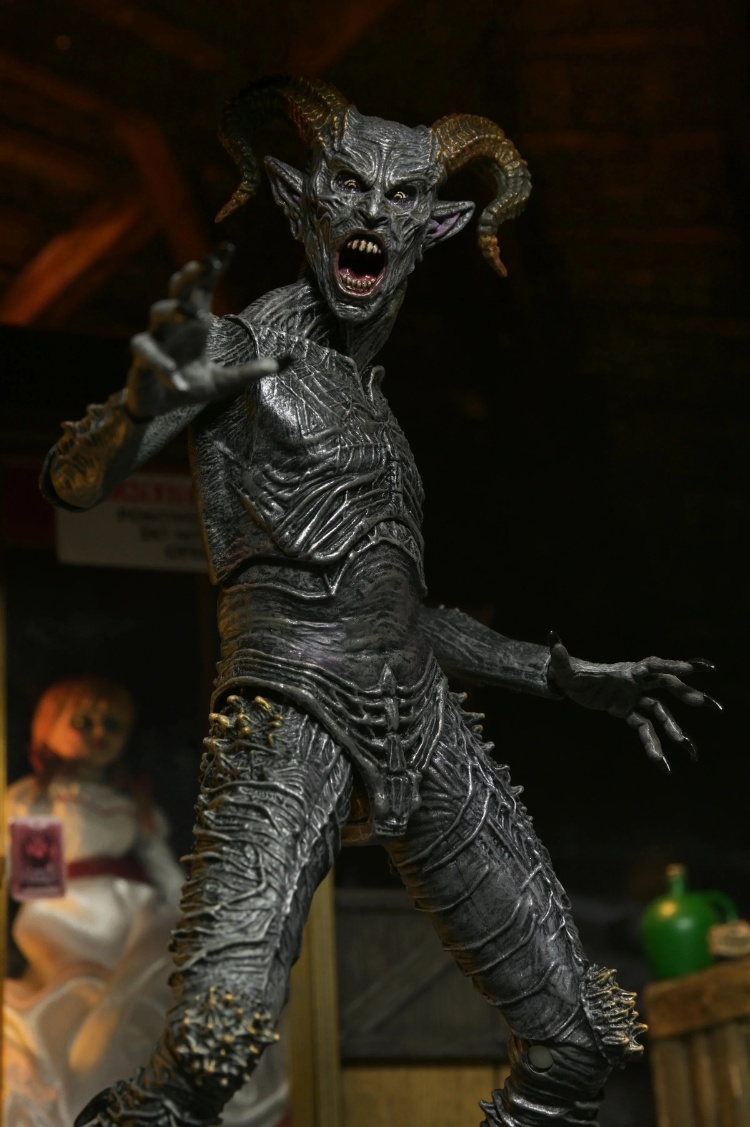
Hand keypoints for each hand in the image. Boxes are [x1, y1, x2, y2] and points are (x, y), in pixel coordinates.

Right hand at [126, 243, 277, 418]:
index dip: (212, 267)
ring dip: (175, 311)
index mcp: (194, 324)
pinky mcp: (142, 360)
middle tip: (207, 265)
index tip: (227, 247)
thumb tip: (287, 361)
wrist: (159, 408)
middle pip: (179, 290)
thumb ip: (251, 372)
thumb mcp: (225, 382)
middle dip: (191, 276)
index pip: (203, 289)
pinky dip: (163, 366)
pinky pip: (148, 354)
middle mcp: (175, 326)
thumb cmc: (189, 385)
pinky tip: (179, 380)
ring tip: (196, 316)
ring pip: (158, 312)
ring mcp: (156, 339)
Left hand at [548, 631, 720, 772]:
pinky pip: (644, 729)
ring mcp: (633, 698)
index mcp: (626, 671)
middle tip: (708, 705)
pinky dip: (652, 744)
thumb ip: (560, 655)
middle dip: (687, 693)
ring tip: (690, 750)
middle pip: (667, 686)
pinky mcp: (627, 711)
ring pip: (660, 713)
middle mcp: (635, 682)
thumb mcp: (562, 667)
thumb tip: (553, 638)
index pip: (653, 666)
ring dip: (675, 729)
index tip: (696, 669)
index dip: (673, 666)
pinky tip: (661, 763)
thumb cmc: (567, 672)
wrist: (568, 683)